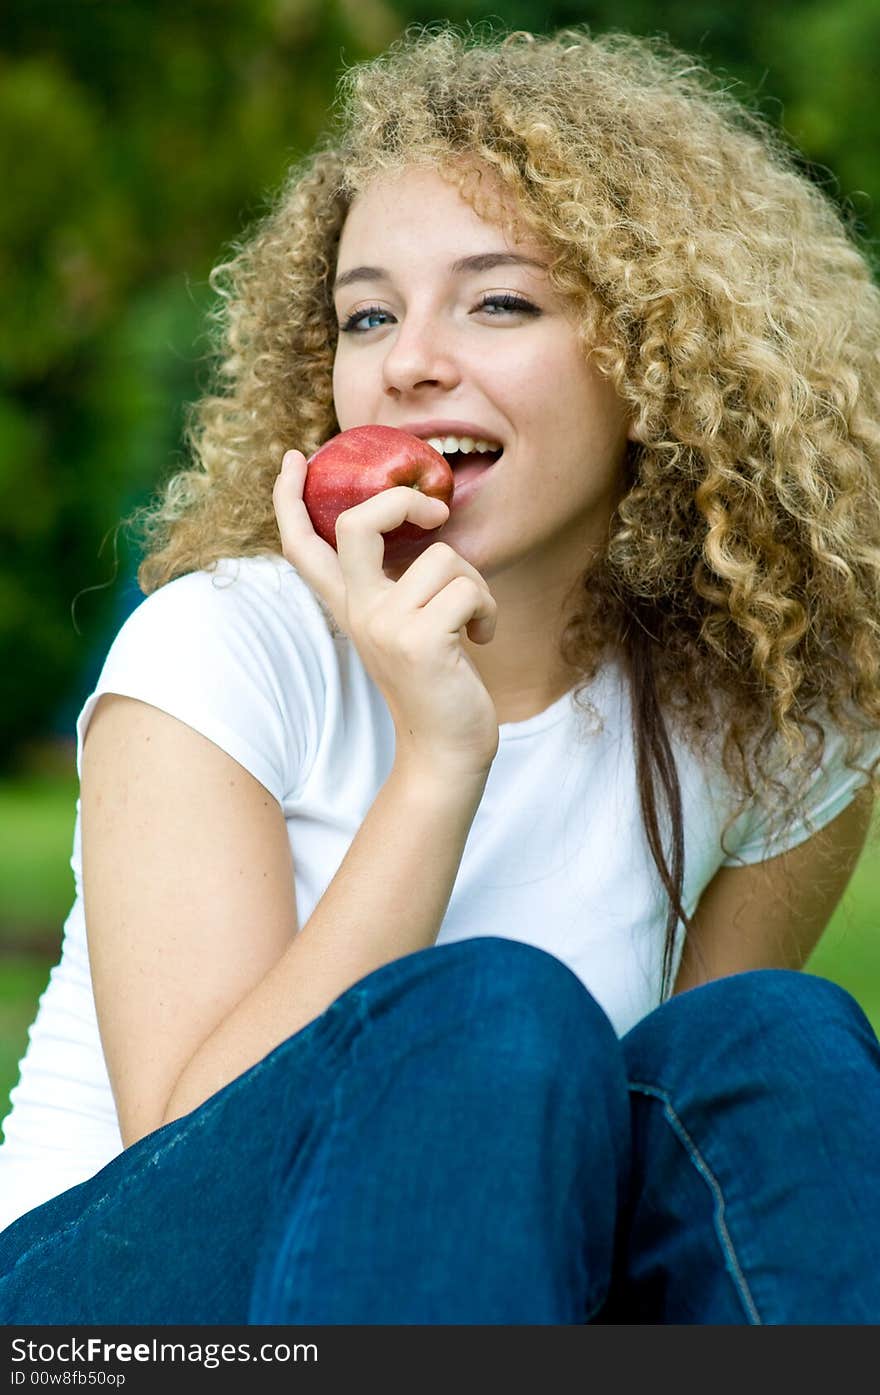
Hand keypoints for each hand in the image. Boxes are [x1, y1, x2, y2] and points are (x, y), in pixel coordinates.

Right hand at [274, 450, 499, 779]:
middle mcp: (359, 613)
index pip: (303, 546)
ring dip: (475, 583)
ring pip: (442, 557)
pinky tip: (481, 638)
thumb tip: (420, 525)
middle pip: (355, 523)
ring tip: (472, 620)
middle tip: (434, 514)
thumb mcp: (406, 628)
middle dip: (401, 502)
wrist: (447, 751)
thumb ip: (397, 585)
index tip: (295, 459)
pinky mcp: (420, 641)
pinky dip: (487, 610)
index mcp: (350, 607)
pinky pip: (467, 588)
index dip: (291, 498)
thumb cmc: (438, 683)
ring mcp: (385, 626)